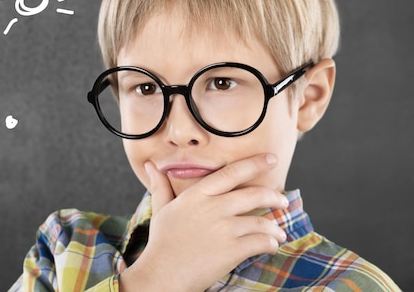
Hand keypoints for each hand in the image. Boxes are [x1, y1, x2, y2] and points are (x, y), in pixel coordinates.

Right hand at [119, 154, 288, 291]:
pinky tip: (271, 245)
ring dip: (275, 227)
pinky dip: (271, 243)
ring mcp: (224, 229)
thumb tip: (150, 165)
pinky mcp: (232, 250)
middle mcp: (213, 208)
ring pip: (262, 222)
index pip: (231, 173)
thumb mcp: (160, 209)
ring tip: (279, 232)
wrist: (163, 274)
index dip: (254, 163)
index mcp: (197, 195)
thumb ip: (160, 185)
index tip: (270, 158)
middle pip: (253, 194)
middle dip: (274, 197)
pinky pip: (261, 242)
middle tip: (282, 201)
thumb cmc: (162, 242)